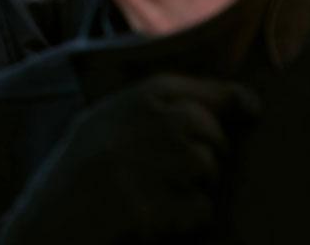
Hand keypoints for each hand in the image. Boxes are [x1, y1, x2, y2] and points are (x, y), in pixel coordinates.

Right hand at [1, 74, 257, 243]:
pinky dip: (187, 217)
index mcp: (143, 96)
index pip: (212, 92)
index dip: (234, 100)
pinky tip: (155, 213)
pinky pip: (202, 209)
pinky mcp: (173, 203)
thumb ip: (152, 105)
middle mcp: (162, 123)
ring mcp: (169, 163)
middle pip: (214, 135)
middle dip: (206, 153)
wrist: (57, 212)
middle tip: (172, 170)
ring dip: (193, 186)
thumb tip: (224, 102)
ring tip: (154, 191)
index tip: (251, 110)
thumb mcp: (105, 117)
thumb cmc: (78, 164)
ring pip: (210, 171)